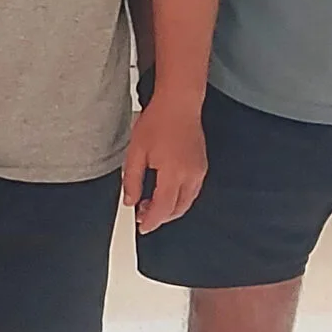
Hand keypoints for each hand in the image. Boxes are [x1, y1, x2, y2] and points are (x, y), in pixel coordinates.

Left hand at [125, 95, 207, 233]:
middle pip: (177, 209)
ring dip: (170, 209)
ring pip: (187, 202)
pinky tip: (165, 192)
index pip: (162, 208)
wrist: (179, 104)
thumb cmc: (158, 122)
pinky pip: (192, 191)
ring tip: (150, 204)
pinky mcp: (202, 167)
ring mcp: (199, 172)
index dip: (151, 221)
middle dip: (160, 217)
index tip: (141, 227)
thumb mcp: (136, 152)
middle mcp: (191, 176)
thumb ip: (131, 180)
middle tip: (142, 216)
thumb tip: (130, 200)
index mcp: (173, 174)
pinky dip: (179, 198)